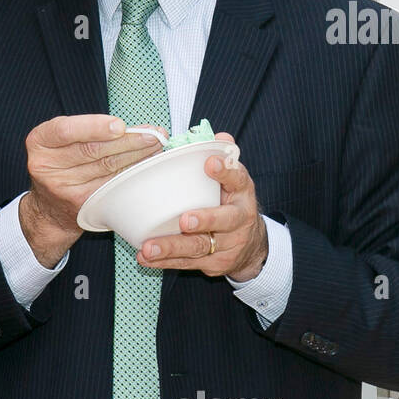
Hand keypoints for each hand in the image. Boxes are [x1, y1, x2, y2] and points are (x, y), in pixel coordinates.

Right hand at [19, 115, 163, 267]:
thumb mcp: (61, 141)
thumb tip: (135, 128)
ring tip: (155, 145)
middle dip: (127, 140)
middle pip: (92, 150)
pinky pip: (111, 184)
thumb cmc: (62, 163)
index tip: (120, 126)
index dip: (95, 127)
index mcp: (39, 142)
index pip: (66, 131)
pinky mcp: (80, 203)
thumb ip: (89, 129)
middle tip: (153, 134)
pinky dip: (131, 172)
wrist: (50, 207)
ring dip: (135, 155)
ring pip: (105, 167)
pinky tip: (145, 164)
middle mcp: (45, 165)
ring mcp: (62, 187)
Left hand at [137, 132, 267, 279]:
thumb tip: (218, 135)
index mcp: (242, 193)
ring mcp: (229, 244)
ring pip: (200, 246)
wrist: (252, 246)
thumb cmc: (231, 204)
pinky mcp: (215, 263)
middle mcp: (239, 219)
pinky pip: (188, 263)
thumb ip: (222, 160)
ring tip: (149, 247)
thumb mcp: (233, 181)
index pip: (238, 179)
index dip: (226, 171)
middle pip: (224, 220)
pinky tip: (146, 258)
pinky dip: (165, 262)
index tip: (210, 163)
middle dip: (204, 220)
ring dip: (172, 247)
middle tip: (184, 221)